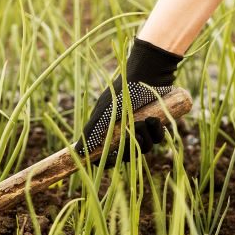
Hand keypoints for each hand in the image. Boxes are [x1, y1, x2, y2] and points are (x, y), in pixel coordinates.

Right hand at [76, 38, 182, 164]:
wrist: (149, 73)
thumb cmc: (124, 90)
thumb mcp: (104, 110)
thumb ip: (91, 131)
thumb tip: (77, 152)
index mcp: (108, 129)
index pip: (106, 154)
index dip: (109, 160)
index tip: (113, 157)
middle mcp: (124, 130)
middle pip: (127, 154)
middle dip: (131, 147)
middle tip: (132, 132)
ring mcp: (140, 127)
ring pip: (144, 148)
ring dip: (146, 137)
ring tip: (146, 119)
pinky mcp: (156, 123)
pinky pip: (158, 138)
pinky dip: (157, 132)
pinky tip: (155, 120)